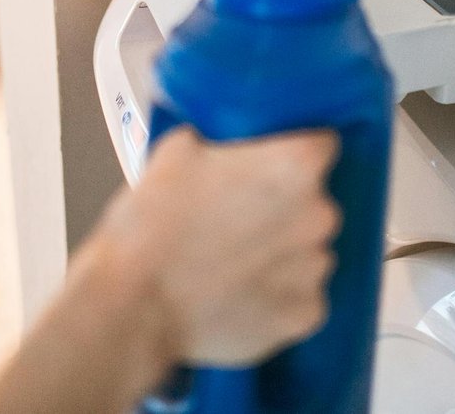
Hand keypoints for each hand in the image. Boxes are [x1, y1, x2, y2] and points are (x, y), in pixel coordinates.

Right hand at [98, 127, 341, 366]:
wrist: (133, 303)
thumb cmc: (152, 228)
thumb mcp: (176, 152)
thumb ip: (217, 140)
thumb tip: (219, 142)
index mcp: (295, 166)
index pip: (321, 146)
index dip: (293, 154)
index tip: (271, 167)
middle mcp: (319, 215)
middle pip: (314, 203)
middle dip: (284, 209)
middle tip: (239, 219)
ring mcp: (315, 268)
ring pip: (308, 251)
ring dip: (282, 254)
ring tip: (233, 262)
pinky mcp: (304, 315)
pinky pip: (301, 297)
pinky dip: (277, 297)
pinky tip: (239, 294)